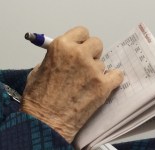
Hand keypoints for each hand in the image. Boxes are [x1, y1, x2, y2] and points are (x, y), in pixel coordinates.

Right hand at [20, 26, 123, 142]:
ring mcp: (92, 69)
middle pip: (96, 43)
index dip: (81, 41)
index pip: (82, 32)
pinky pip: (117, 75)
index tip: (80, 47)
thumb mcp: (38, 69)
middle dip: (91, 53)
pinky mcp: (102, 86)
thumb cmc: (38, 99)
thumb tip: (65, 55)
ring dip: (96, 71)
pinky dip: (112, 80)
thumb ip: (55, 57)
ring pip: (103, 63)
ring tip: (85, 84)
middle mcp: (78, 54)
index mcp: (61, 46)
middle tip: (84, 65)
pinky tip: (105, 84)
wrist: (45, 122)